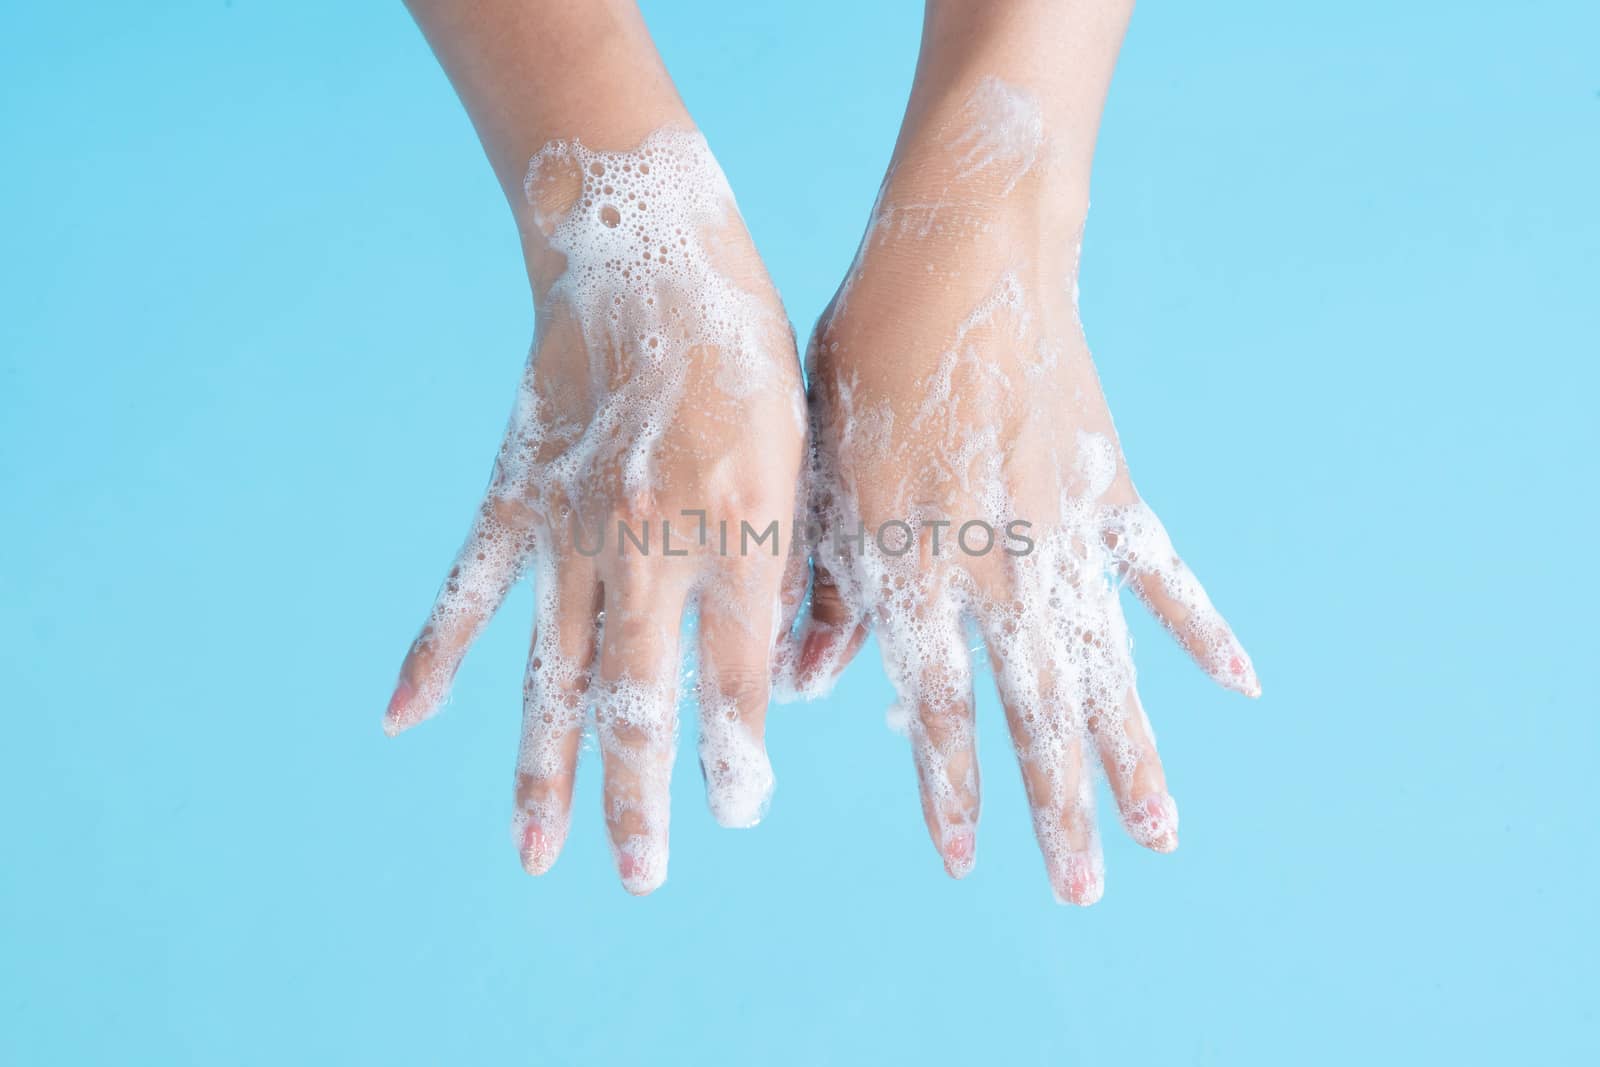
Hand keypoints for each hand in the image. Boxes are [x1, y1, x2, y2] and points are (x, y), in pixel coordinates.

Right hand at [385, 127, 804, 895]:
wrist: (649, 249)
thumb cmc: (750, 353)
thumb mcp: (806, 448)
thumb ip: (798, 560)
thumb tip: (801, 667)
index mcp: (744, 523)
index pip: (740, 672)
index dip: (738, 750)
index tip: (736, 812)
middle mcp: (655, 538)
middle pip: (641, 695)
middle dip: (643, 794)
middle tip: (640, 876)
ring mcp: (575, 521)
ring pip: (555, 667)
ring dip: (546, 765)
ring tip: (538, 850)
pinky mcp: (518, 495)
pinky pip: (471, 588)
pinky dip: (435, 652)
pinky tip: (403, 717)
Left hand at [788, 61, 1257, 904]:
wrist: (959, 253)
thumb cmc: (861, 359)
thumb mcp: (813, 471)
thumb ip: (817, 587)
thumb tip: (804, 689)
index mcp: (911, 565)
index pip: (934, 708)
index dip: (952, 791)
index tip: (970, 863)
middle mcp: (997, 566)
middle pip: (1037, 713)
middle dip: (1059, 806)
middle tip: (1084, 891)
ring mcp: (1063, 531)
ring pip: (1108, 666)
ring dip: (1133, 753)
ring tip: (1163, 835)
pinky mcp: (1108, 488)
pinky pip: (1161, 573)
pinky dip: (1200, 627)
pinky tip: (1240, 686)